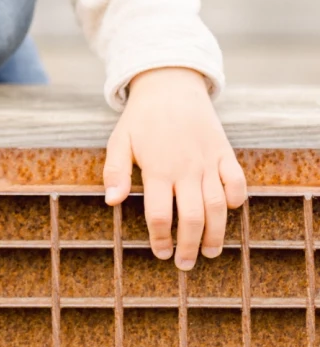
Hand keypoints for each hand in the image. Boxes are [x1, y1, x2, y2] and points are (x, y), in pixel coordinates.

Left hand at [103, 66, 246, 269]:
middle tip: (184, 264)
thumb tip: (111, 202)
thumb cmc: (142, 117)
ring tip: (210, 252)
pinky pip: (236, 181)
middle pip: (192, 217)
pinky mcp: (223, 152)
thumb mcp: (120, 139)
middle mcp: (184, 167)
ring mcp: (207, 160)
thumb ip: (114, 171)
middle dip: (188, 246)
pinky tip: (229, 211)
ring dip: (215, 233)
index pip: (159, 214)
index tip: (160, 252)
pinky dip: (236, 198)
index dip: (160, 239)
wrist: (170, 83)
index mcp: (157, 167)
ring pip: (216, 206)